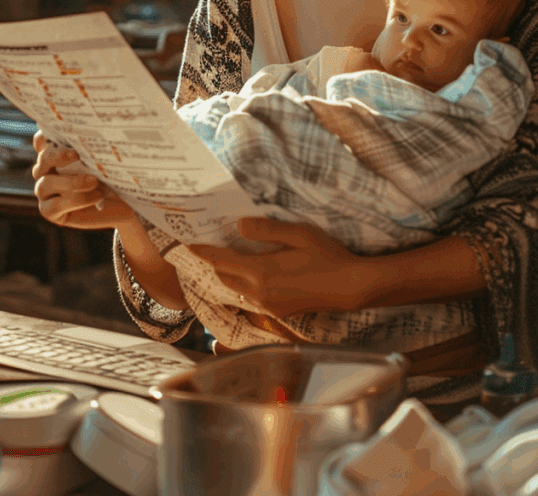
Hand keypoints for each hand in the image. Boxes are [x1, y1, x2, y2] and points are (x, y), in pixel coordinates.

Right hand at [31, 130, 137, 230]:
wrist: (121, 204)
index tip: (64, 133)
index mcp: (55, 153)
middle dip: (57, 156)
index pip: (42, 140)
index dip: (46, 135)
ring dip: (70, 182)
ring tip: (94, 181)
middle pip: (43, 160)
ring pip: (45, 184)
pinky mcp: (49, 211)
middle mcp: (45, 171)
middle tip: (77, 155)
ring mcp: (44, 192)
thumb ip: (95, 150)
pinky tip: (97, 195)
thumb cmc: (112, 177)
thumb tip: (99, 134)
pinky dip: (78, 199)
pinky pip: (55, 205)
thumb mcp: (105, 161)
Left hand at [188, 218, 365, 316]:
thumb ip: (266, 230)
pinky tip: (254, 272)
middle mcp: (260, 293)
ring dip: (229, 274)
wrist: (349, 287)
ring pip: (237, 290)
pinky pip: (251, 298)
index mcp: (261, 273)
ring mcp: (269, 306)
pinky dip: (244, 284)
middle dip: (214, 263)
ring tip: (229, 257)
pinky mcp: (279, 312)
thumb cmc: (327, 256)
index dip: (203, 252)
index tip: (188, 244)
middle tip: (208, 246)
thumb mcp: (298, 234)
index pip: (221, 261)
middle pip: (224, 277)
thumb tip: (240, 226)